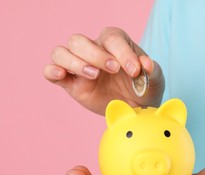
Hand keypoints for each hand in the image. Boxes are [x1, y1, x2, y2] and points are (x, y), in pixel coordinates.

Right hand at [44, 27, 163, 114]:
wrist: (136, 107)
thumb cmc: (144, 88)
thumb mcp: (154, 80)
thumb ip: (152, 71)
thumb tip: (145, 64)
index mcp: (114, 42)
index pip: (111, 38)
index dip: (122, 52)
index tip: (135, 70)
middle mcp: (92, 49)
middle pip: (78, 40)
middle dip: (95, 54)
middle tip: (114, 70)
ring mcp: (78, 66)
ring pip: (60, 53)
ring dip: (74, 62)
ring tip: (94, 76)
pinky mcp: (69, 83)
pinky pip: (50, 72)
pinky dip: (52, 71)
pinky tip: (62, 76)